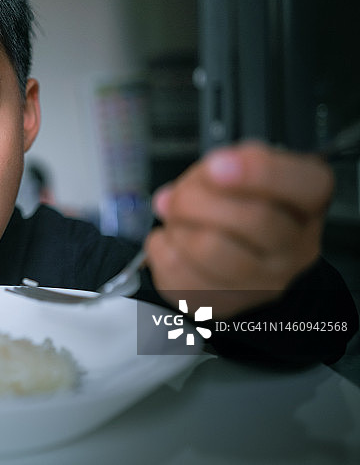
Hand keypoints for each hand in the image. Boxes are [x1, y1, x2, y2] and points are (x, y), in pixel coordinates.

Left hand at [145, 142, 333, 317]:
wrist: (241, 256)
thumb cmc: (243, 203)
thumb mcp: (242, 168)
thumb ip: (219, 168)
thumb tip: (175, 196)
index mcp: (308, 201)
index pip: (304, 184)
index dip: (259, 172)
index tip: (217, 165)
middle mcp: (296, 247)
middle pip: (253, 219)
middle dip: (197, 199)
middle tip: (179, 196)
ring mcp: (264, 283)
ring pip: (210, 249)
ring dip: (178, 227)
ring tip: (175, 220)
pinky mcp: (226, 304)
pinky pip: (180, 275)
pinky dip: (161, 250)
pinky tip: (171, 242)